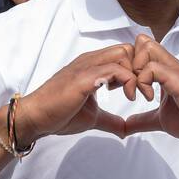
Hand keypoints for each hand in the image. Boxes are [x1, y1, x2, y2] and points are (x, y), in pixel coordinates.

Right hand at [13, 45, 138, 144]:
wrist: (35, 118)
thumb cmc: (59, 115)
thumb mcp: (93, 117)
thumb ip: (110, 120)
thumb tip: (125, 130)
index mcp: (91, 65)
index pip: (123, 53)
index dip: (137, 68)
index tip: (140, 89)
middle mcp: (90, 61)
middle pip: (127, 49)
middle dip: (141, 68)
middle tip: (143, 91)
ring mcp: (86, 67)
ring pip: (124, 55)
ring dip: (137, 75)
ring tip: (138, 96)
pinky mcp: (84, 78)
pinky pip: (115, 70)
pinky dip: (128, 82)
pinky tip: (128, 98)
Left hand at [122, 34, 178, 144]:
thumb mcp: (161, 120)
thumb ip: (143, 120)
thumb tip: (125, 126)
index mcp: (165, 72)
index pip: (140, 50)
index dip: (127, 65)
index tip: (126, 88)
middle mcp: (170, 66)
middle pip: (141, 42)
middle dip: (128, 62)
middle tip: (129, 86)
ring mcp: (175, 71)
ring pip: (145, 48)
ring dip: (134, 70)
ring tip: (137, 93)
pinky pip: (153, 68)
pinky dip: (143, 82)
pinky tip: (149, 98)